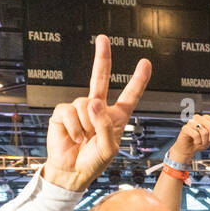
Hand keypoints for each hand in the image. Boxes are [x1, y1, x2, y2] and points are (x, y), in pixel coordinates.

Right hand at [43, 34, 151, 191]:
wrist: (72, 171)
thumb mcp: (108, 146)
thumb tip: (93, 101)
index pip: (129, 95)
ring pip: (86, 103)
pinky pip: (71, 111)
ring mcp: (80, 108)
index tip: (146, 63)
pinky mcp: (63, 112)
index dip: (138, 80)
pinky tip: (74, 137)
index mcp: (115, 116)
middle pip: (100, 78)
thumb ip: (105, 125)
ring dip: (88, 125)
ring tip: (85, 139)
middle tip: (103, 39)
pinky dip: (75, 127)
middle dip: (102, 58)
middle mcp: (98, 108)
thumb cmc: (94, 161)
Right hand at [170, 110, 209, 162]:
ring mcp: (190, 122)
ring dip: (204, 141)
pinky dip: (198, 142)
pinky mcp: (185, 128)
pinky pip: (196, 135)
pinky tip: (195, 142)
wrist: (189, 149)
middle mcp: (198, 117)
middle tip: (206, 141)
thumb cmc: (201, 141)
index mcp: (205, 117)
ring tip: (200, 141)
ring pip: (204, 132)